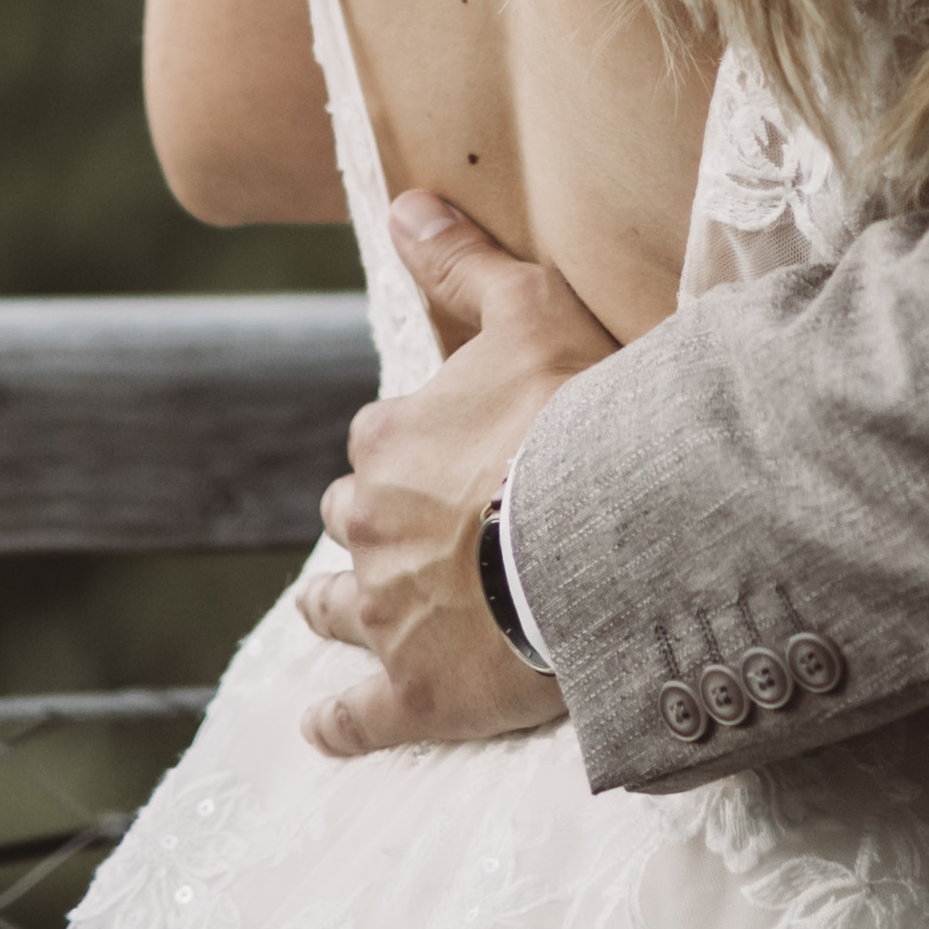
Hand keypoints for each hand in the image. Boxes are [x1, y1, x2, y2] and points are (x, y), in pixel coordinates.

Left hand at [296, 191, 613, 757]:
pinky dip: (337, 722)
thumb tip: (404, 202)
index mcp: (388, 442)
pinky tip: (321, 726)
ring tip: (340, 613)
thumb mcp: (529, 312)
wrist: (608, 535)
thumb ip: (462, 262)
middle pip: (355, 522)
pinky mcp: (415, 695)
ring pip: (336, 611)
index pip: (382, 440)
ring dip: (338, 608)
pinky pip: (354, 717)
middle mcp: (370, 527)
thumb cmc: (577, 416)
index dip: (416, 447)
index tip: (455, 454)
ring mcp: (387, 616)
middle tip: (423, 533)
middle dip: (377, 525)